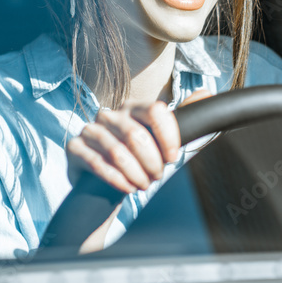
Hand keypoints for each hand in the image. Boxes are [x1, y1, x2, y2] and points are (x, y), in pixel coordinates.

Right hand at [66, 90, 211, 193]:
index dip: (168, 135)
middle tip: (157, 176)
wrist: (105, 181)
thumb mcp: (161, 139)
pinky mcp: (75, 148)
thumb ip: (184, 118)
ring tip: (143, 185)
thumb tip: (206, 94)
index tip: (174, 157)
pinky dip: (118, 180)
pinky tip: (127, 188)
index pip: (155, 110)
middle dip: (152, 161)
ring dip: (136, 173)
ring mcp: (90, 130)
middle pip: (137, 135)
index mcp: (133, 107)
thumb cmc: (138, 158)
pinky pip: (98, 164)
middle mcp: (110, 114)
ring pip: (118, 152)